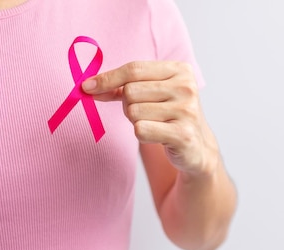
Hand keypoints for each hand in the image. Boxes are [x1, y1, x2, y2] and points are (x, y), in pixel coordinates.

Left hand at [82, 61, 218, 176]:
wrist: (196, 146)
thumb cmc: (169, 115)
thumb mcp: (152, 93)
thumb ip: (123, 86)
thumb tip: (88, 86)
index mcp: (181, 70)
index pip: (134, 69)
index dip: (108, 78)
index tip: (87, 86)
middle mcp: (187, 88)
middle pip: (131, 92)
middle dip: (128, 105)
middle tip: (145, 113)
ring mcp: (187, 111)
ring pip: (134, 112)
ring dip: (136, 121)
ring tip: (155, 124)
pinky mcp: (183, 135)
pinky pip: (141, 130)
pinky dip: (142, 135)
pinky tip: (158, 136)